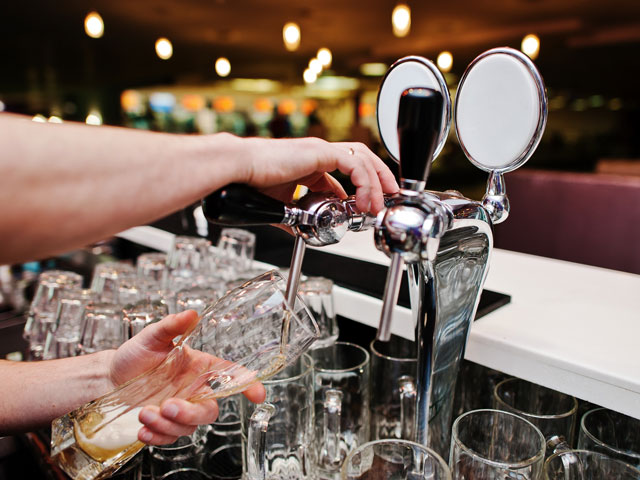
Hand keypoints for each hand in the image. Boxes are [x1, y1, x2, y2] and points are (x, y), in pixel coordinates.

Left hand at [110, 310, 265, 444]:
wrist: (110, 377)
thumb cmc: (135, 355)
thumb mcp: (152, 337)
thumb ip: (172, 326)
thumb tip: (190, 314)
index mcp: (198, 367)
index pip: (230, 374)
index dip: (247, 384)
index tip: (257, 394)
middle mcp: (193, 390)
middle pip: (209, 410)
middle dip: (191, 414)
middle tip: (168, 407)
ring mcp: (180, 409)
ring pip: (188, 427)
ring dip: (167, 425)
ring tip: (145, 413)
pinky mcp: (164, 425)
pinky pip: (169, 438)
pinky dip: (157, 437)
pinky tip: (143, 429)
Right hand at [227, 135, 398, 213]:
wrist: (238, 171)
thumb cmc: (252, 183)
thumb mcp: (280, 206)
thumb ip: (293, 217)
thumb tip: (300, 232)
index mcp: (311, 163)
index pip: (347, 172)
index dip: (362, 190)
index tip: (368, 207)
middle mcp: (319, 153)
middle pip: (362, 159)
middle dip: (380, 180)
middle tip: (387, 200)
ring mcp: (321, 150)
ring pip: (363, 159)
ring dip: (377, 183)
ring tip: (377, 206)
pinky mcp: (320, 152)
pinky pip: (355, 164)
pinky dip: (366, 182)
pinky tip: (365, 201)